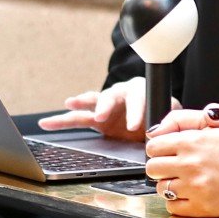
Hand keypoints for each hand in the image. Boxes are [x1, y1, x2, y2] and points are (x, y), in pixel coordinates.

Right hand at [39, 76, 175, 141]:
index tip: (135, 126)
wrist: (155, 120)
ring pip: (91, 102)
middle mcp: (121, 93)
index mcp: (141, 90)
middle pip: (111, 96)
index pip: (138, 97)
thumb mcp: (170, 112)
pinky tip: (48, 122)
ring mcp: (106, 105)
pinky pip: (77, 118)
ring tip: (70, 104)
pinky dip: (63, 120)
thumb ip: (169, 117)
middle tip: (102, 116)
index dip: (136, 111)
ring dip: (82, 104)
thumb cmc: (162, 113)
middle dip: (105, 105)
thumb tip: (165, 127)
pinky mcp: (96, 119)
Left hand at [144, 105, 218, 216]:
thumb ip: (187, 125)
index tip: (165, 152)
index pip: (153, 146)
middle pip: (152, 167)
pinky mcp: (201, 207)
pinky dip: (178, 202)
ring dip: (170, 184)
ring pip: (161, 188)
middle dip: (161, 167)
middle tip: (174, 167)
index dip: (158, 149)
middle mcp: (190, 163)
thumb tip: (157, 132)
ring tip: (186, 181)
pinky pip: (172, 207)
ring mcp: (195, 187)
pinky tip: (192, 194)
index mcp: (193, 141)